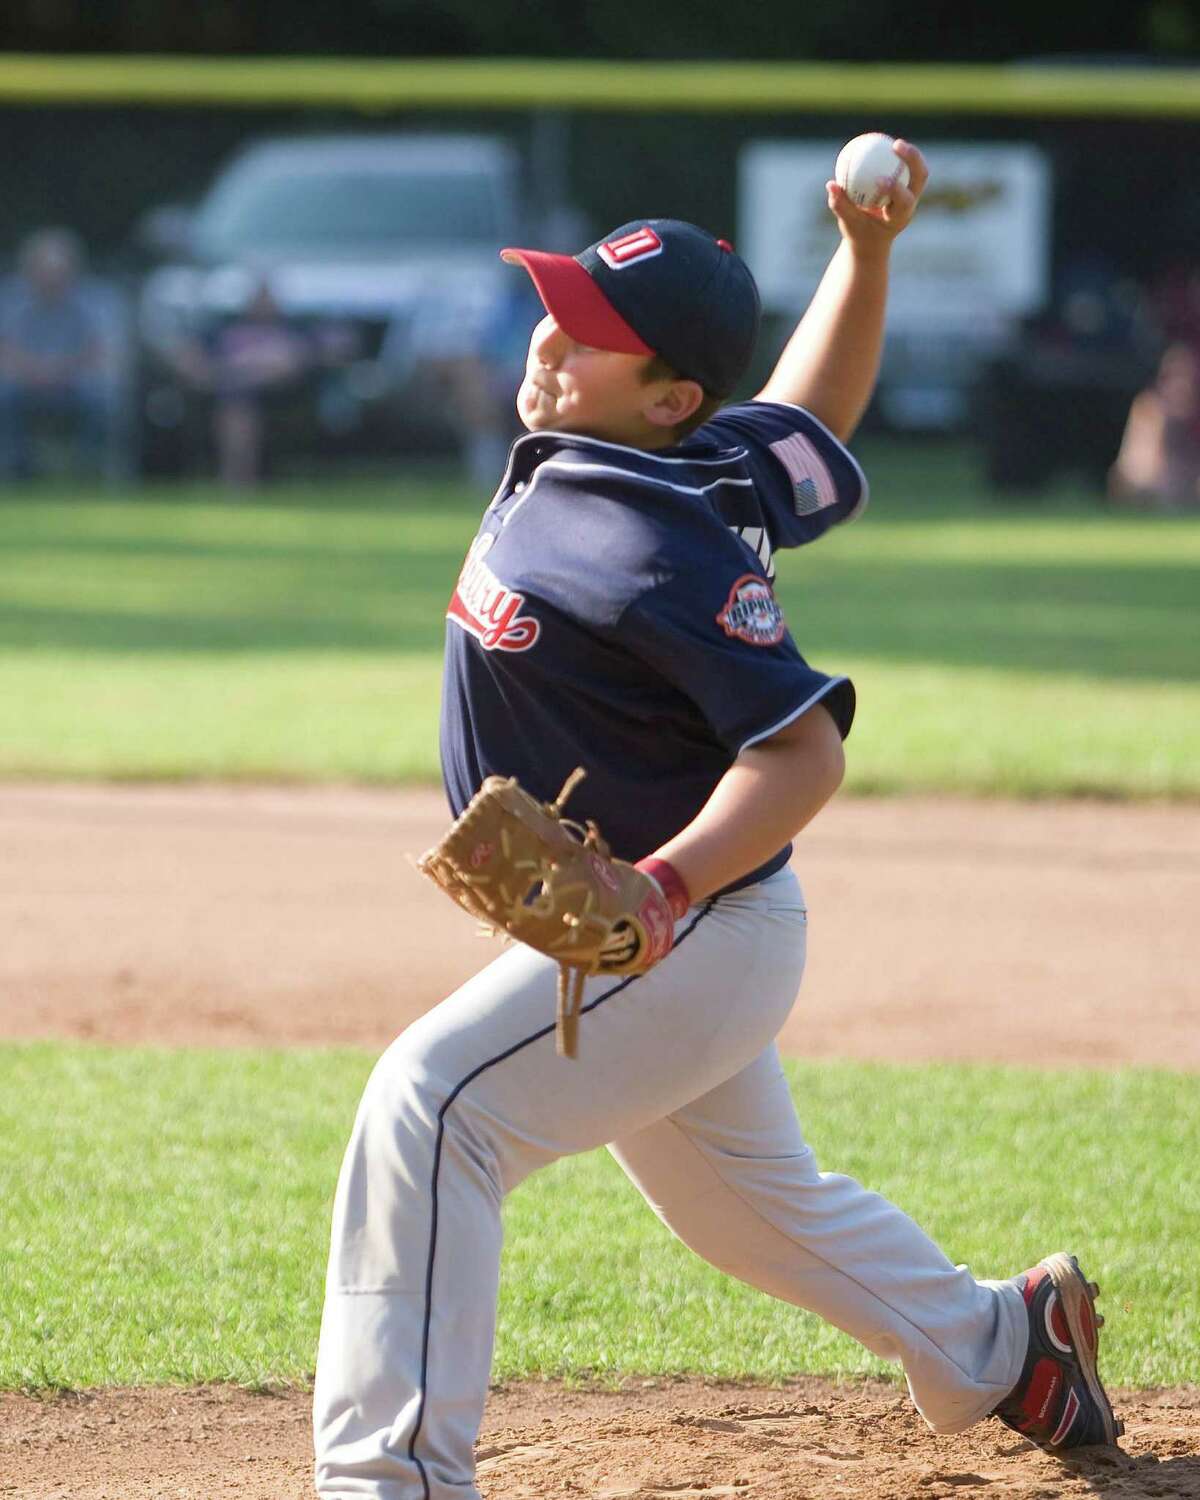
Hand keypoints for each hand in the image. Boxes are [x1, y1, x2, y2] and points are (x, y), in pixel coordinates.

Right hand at [825, 139, 927, 253]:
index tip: (879, 179)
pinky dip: (897, 156)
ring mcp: (912, 194)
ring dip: (911, 153)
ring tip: (894, 142)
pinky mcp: (909, 186)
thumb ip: (840, 205)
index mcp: (899, 218)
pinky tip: (884, 144)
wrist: (873, 240)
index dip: (894, 188)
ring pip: (918, 169)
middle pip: (920, 177)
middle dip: (912, 159)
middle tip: (896, 145)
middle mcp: (910, 204)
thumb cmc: (859, 233)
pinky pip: (906, 167)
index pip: (902, 202)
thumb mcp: (847, 224)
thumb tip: (830, 184)